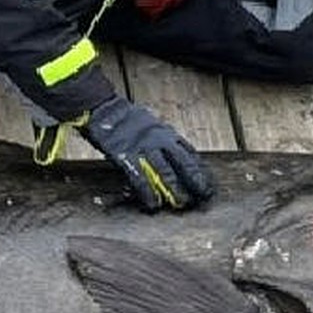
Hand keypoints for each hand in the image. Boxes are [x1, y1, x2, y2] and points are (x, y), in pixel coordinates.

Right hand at [80, 95, 214, 211]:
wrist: (105, 109)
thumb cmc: (125, 119)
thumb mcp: (151, 125)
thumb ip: (162, 139)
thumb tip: (172, 154)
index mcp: (166, 133)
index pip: (189, 153)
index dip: (201, 170)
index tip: (208, 183)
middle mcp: (159, 139)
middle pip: (183, 162)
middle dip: (195, 180)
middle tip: (203, 196)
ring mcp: (144, 147)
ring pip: (165, 171)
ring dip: (174, 189)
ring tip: (182, 203)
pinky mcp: (126, 155)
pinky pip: (140, 176)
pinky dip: (147, 191)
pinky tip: (152, 203)